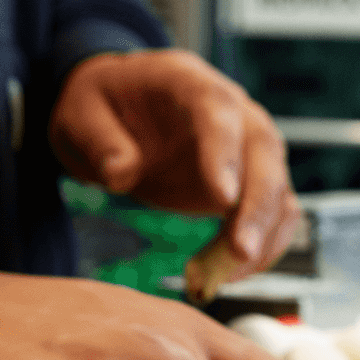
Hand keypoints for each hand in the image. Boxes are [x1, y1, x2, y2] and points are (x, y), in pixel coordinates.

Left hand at [50, 50, 299, 281]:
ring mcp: (248, 150)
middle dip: (257, 207)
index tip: (222, 198)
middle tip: (239, 252)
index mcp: (188, 82)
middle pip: (264, 152)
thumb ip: (99, 140)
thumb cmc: (103, 109)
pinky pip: (273, 219)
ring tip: (223, 277)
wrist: (121, 116)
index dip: (225, 154)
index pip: (218, 110)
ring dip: (262, 238)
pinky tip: (227, 275)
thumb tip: (120, 174)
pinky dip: (260, 251)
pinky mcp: (251, 186)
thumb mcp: (81, 114)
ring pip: (278, 191)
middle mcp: (233, 111)